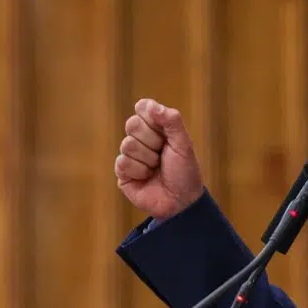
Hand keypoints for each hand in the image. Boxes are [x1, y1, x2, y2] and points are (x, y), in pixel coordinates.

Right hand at [115, 98, 204, 219]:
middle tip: (163, 154)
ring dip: (148, 159)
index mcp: (156, 128)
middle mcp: (141, 139)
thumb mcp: (184, 144)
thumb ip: (172, 121)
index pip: (142, 108)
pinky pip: (122, 162)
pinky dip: (139, 171)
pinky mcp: (122, 172)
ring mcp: (130, 155)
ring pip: (127, 144)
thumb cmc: (185, 172)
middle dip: (152, 141)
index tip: (165, 132)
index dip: (152, 118)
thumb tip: (151, 106)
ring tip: (157, 168)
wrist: (181, 202)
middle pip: (132, 124)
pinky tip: (147, 178)